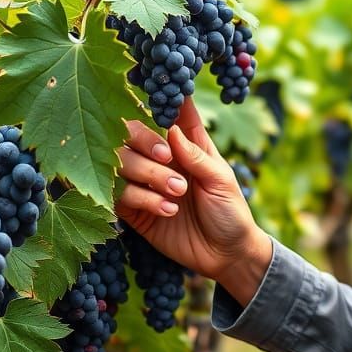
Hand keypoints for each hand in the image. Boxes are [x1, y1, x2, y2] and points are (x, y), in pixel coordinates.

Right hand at [117, 98, 270, 303]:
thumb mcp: (221, 181)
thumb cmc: (230, 211)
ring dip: (149, 175)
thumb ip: (196, 156)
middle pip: (134, 133)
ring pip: (122, 163)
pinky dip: (142, 199)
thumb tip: (170, 129)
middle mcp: (163, 159)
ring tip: (178, 192)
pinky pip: (121, 195)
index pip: (173, 114)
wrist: (225, 255)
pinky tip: (168, 210)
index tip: (162, 95)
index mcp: (188, 144)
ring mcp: (146, 183)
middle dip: (146, 142)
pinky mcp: (135, 210)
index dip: (166, 101)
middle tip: (167, 158)